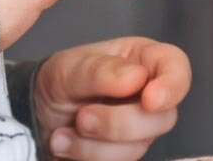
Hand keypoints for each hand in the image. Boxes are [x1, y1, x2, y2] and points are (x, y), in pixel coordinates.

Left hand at [29, 36, 190, 160]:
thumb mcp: (70, 67)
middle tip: (82, 117)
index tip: (150, 100)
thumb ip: (101, 70)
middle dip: (118, 123)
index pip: (176, 68)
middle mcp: (148, 96)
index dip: (172, 86)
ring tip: (62, 133)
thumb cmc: (60, 80)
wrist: (35, 113)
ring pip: (139, 147)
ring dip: (95, 145)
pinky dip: (86, 157)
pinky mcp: (123, 154)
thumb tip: (137, 78)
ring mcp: (138, 130)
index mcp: (142, 61)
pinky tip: (64, 143)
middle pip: (162, 118)